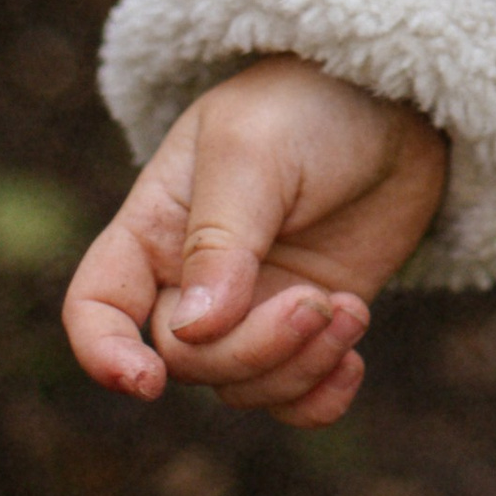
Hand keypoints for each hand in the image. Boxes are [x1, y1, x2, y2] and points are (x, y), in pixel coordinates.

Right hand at [63, 54, 448, 425]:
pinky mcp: (310, 317)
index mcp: (155, 227)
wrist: (398, 97)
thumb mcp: (254, 149)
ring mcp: (254, 303)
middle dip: (249, 348)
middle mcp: (193, 277)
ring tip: (349, 313)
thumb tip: (194, 330)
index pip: (97, 306)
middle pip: (186, 357)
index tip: (149, 379)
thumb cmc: (308, 104)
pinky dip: (318, 398)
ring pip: (241, 383)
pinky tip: (352, 365)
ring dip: (295, 367)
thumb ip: (220, 238)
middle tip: (316, 303)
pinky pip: (293, 393)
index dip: (105, 353)